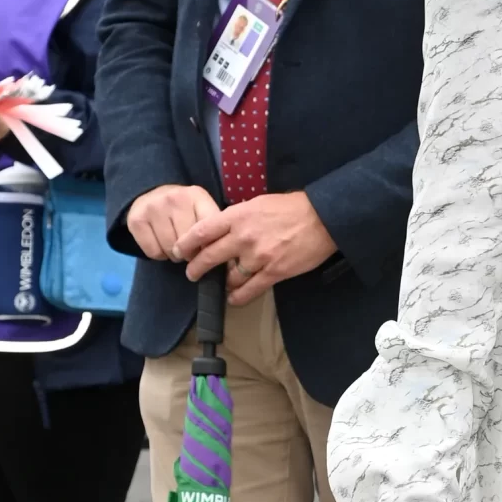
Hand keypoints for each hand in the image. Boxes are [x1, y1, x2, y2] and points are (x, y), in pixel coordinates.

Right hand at [127, 182, 219, 260]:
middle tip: (187, 249)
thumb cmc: (183, 209)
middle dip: (190, 253)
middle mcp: (174, 198)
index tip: (205, 251)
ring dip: (174, 256)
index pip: (208, 230)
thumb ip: (212, 229)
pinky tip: (161, 245)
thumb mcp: (201, 211)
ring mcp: (153, 207)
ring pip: (170, 249)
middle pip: (188, 243)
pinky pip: (153, 252)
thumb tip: (220, 257)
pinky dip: (159, 255)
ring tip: (175, 247)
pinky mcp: (136, 220)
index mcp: (197, 195)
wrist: (151, 195)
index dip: (208, 247)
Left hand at [177, 191, 337, 305]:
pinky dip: (238, 297)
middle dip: (196, 268)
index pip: (202, 231)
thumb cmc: (291, 208)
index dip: (187, 244)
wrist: (321, 219)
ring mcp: (258, 257)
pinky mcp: (274, 272)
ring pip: (229, 277)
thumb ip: (237, 218)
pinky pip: (249, 290)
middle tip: (192, 273)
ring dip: (222, 282)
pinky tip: (233, 298)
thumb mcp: (258, 204)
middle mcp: (243, 237)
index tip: (180, 251)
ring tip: (220, 284)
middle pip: (210, 257)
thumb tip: (221, 231)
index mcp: (238, 216)